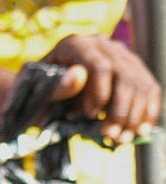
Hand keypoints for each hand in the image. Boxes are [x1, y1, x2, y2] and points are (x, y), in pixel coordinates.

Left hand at [31, 32, 165, 136]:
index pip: (100, 66)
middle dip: (120, 111)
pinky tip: (141, 131)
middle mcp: (101, 44)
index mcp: (75, 44)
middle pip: (125, 76)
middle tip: (110, 136)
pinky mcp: (131, 68)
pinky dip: (147, 111)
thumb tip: (77, 75)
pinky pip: (149, 88)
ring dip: (135, 115)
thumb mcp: (37, 94)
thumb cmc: (34, 94)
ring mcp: (119, 54)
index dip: (100, 93)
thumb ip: (56, 87)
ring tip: (122, 139)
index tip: (90, 115)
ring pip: (140, 84)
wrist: (39, 93)